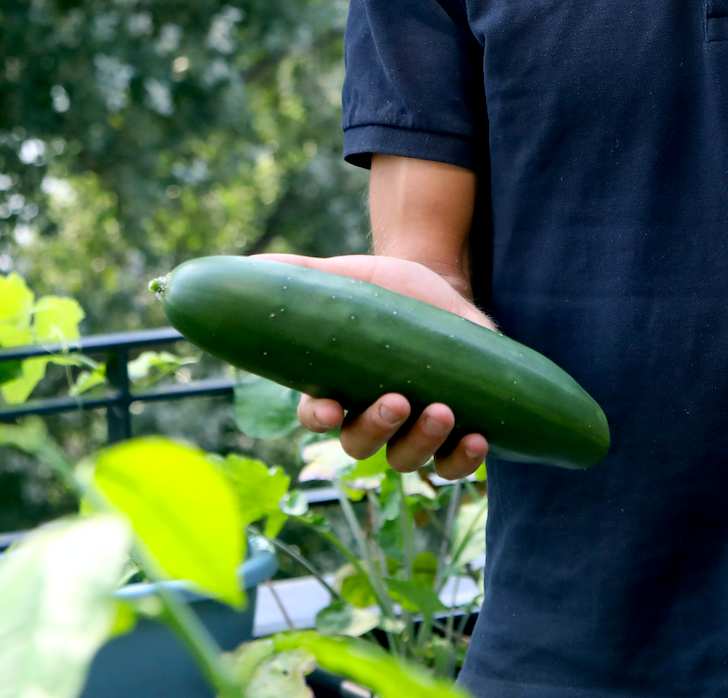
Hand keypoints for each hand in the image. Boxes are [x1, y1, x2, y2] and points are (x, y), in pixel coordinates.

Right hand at [260, 253, 493, 480]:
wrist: (449, 288)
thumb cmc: (391, 287)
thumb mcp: (353, 275)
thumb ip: (306, 273)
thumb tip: (251, 263)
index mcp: (338, 386)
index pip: (316, 415)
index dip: (320, 418)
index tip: (331, 407)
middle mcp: (371, 416)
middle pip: (360, 444)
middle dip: (377, 428)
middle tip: (397, 402)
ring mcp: (412, 429)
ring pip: (406, 459)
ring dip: (422, 442)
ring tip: (443, 412)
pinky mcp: (454, 432)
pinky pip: (452, 465)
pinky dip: (462, 459)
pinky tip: (477, 438)